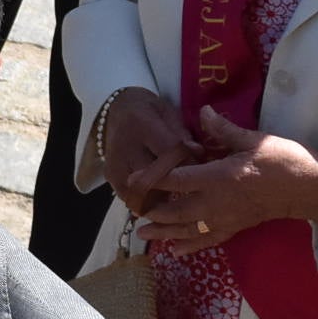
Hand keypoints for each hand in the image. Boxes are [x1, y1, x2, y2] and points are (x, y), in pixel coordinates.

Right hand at [98, 85, 196, 216]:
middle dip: (176, 186)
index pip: (169, 150)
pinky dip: (146, 202)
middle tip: (196, 195)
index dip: (190, 163)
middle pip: (154, 175)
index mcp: (142, 124)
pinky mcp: (110, 176)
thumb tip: (199, 153)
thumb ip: (182, 134)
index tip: (207, 172)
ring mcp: (115, 163)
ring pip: (141, 190)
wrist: (115, 112)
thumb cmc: (149, 112)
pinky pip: (130, 196)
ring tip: (179, 206)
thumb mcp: (168, 113)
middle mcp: (124, 146)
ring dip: (161, 200)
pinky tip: (161, 206)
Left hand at [139, 109, 317, 255]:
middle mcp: (218, 201)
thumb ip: (224, 130)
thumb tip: (202, 110)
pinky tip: (176, 251)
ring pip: (189, 229)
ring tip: (143, 234)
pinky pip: (210, 239)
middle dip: (154, 212)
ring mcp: (227, 217)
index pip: (178, 179)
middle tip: (133, 211)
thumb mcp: (255, 140)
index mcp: (220, 177)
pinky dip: (191, 246)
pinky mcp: (237, 227)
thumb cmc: (284, 161)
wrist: (312, 189)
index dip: (154, 178)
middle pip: (177, 210)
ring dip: (165, 232)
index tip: (133, 178)